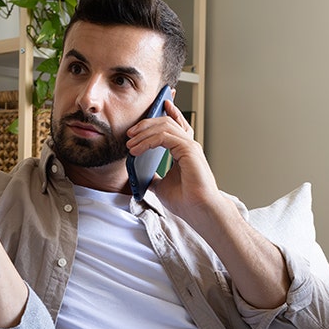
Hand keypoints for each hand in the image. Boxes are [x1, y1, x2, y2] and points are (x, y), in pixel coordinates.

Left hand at [127, 98, 224, 222]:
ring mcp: (189, 146)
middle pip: (167, 123)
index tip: (145, 117)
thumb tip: (139, 176)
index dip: (162, 117)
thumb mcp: (161, 186)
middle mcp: (189, 146)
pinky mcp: (188, 150)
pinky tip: (136, 150)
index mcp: (185, 151)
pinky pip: (164, 137)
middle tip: (130, 133)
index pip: (174, 127)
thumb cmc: (186, 201)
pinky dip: (147, 141)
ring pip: (164, 127)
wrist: (199, 211)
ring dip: (143, 133)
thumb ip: (153, 177)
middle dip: (146, 124)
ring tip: (129, 144)